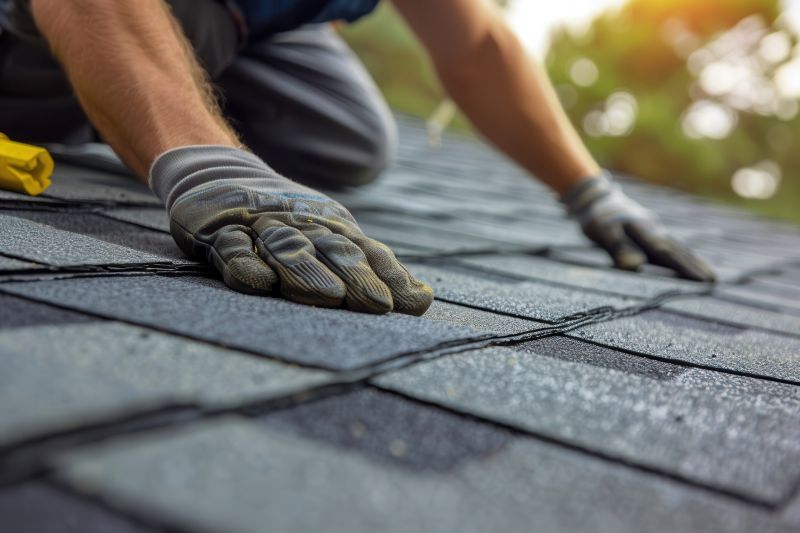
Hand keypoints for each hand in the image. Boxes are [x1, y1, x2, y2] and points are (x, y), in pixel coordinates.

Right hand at [149, 146, 433, 314]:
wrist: (219, 177)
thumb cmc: (288, 222)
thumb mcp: (331, 240)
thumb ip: (373, 270)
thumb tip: (423, 302)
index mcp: (331, 228)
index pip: (366, 252)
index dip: (389, 276)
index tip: (411, 303)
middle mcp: (301, 224)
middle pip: (332, 250)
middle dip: (356, 276)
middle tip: (377, 303)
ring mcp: (260, 226)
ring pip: (287, 247)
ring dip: (307, 270)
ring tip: (328, 296)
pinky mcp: (220, 232)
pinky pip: (232, 248)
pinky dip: (245, 263)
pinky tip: (259, 283)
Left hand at [561, 174, 715, 281]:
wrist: (597, 199)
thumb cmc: (598, 218)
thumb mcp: (603, 231)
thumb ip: (618, 247)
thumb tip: (634, 266)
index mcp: (644, 230)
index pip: (667, 253)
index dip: (684, 267)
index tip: (701, 280)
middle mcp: (654, 229)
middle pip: (678, 250)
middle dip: (696, 266)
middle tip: (715, 282)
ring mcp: (655, 229)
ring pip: (677, 247)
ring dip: (693, 261)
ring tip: (710, 276)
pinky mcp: (651, 231)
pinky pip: (671, 245)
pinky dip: (683, 255)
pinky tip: (689, 263)